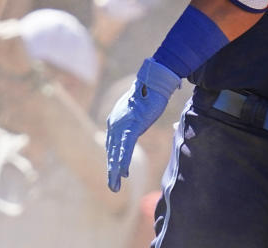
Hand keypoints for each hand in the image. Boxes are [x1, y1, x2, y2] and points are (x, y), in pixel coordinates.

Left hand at [106, 58, 180, 191]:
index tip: (118, 171)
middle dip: (112, 169)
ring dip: (115, 171)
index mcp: (115, 119)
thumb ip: (136, 119)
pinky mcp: (131, 126)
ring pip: (116, 153)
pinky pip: (125, 148)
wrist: (155, 81)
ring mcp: (122, 125)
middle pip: (112, 151)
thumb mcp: (139, 108)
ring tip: (115, 186)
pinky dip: (123, 161)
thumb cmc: (151, 91)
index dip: (115, 159)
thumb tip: (139, 122)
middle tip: (113, 185)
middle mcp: (114, 123)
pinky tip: (122, 172)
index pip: (113, 144)